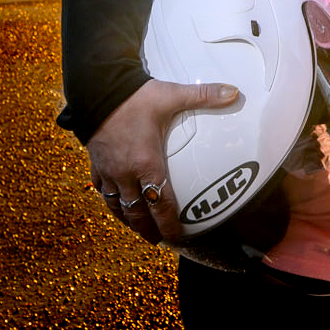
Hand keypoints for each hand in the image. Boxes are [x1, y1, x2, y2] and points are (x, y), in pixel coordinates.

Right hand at [86, 78, 237, 245]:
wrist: (98, 89)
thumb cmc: (136, 96)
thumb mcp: (172, 95)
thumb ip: (204, 95)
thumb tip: (234, 91)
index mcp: (147, 164)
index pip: (161, 205)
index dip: (169, 225)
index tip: (177, 238)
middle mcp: (127, 174)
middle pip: (138, 213)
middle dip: (149, 230)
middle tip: (158, 241)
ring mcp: (109, 171)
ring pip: (117, 206)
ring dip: (129, 220)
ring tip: (138, 229)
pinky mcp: (96, 164)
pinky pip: (102, 190)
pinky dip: (110, 201)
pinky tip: (115, 203)